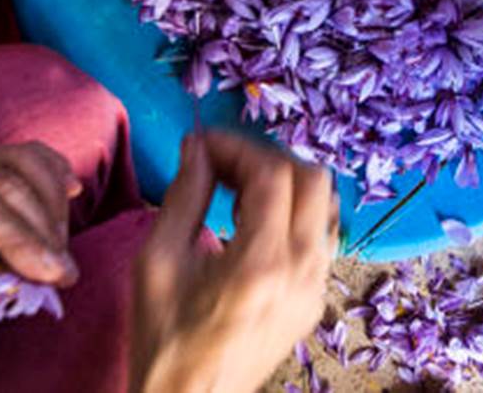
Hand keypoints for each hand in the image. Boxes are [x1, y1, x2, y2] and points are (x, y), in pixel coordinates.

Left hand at [0, 143, 80, 328]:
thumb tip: (36, 279)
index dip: (22, 241)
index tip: (54, 274)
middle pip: (5, 182)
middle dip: (43, 228)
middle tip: (63, 270)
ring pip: (21, 161)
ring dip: (51, 203)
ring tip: (59, 246)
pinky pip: (24, 154)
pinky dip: (51, 172)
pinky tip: (69, 194)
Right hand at [133, 131, 336, 392]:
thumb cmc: (163, 340)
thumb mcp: (157, 262)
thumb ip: (183, 196)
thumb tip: (198, 147)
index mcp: (262, 263)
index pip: (272, 174)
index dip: (238, 146)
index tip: (203, 143)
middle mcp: (303, 271)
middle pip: (313, 179)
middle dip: (267, 158)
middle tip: (224, 163)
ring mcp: (316, 286)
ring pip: (325, 204)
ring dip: (287, 182)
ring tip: (239, 190)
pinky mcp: (315, 298)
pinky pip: (321, 235)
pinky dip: (296, 211)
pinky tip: (256, 222)